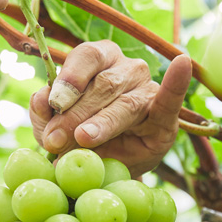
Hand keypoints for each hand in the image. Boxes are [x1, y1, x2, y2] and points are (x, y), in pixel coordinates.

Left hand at [30, 41, 191, 177]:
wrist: (106, 164)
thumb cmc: (77, 133)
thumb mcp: (53, 125)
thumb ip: (44, 113)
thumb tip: (40, 100)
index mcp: (97, 58)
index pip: (86, 56)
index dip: (69, 78)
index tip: (54, 103)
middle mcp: (125, 67)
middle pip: (102, 85)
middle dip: (75, 114)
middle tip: (54, 140)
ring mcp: (148, 88)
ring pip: (124, 103)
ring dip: (101, 123)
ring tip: (83, 139)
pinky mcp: (166, 117)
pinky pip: (171, 98)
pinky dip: (175, 83)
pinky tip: (181, 64)